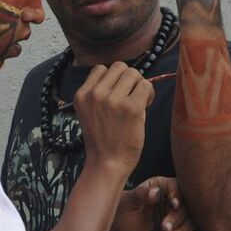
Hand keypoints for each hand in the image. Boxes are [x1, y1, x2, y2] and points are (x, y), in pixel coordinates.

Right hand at [74, 61, 153, 176]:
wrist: (107, 163)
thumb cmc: (102, 140)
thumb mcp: (89, 112)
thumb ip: (99, 93)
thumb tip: (123, 76)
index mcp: (81, 94)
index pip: (101, 69)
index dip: (113, 79)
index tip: (118, 93)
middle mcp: (94, 94)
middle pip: (119, 67)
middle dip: (129, 79)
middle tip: (132, 96)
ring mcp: (112, 100)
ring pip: (133, 73)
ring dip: (140, 85)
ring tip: (140, 101)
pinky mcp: (131, 108)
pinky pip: (146, 85)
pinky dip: (149, 94)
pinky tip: (146, 106)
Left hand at [107, 177, 197, 230]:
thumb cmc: (122, 217)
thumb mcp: (127, 204)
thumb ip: (140, 195)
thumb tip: (155, 192)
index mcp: (159, 188)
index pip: (177, 186)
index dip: (178, 194)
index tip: (173, 204)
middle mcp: (171, 201)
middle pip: (188, 205)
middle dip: (178, 217)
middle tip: (164, 228)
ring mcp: (177, 218)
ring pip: (193, 221)